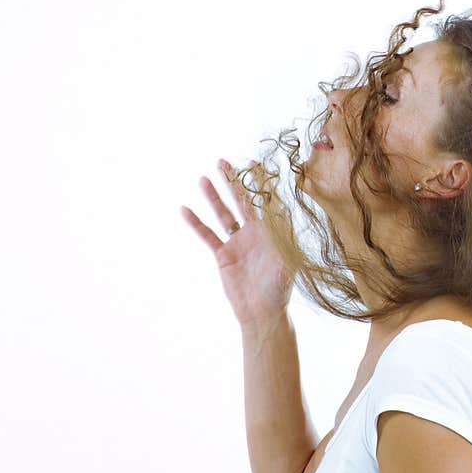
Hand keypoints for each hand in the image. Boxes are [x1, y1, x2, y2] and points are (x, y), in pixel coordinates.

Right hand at [180, 159, 295, 326]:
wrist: (262, 312)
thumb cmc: (280, 289)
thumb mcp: (286, 262)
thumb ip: (283, 238)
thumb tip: (282, 214)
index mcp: (272, 232)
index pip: (265, 201)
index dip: (259, 182)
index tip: (252, 162)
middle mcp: (255, 233)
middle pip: (241, 201)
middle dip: (233, 181)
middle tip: (223, 161)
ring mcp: (237, 242)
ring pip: (223, 213)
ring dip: (213, 196)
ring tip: (203, 177)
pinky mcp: (223, 255)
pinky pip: (207, 235)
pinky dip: (196, 223)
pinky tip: (185, 208)